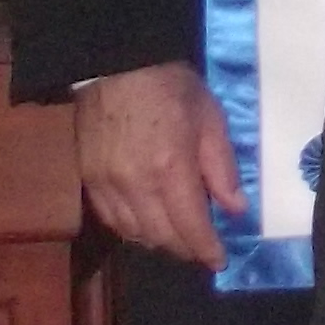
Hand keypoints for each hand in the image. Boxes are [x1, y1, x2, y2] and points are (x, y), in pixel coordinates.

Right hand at [74, 62, 243, 266]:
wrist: (116, 63)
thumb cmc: (171, 86)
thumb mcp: (210, 118)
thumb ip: (223, 168)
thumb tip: (236, 210)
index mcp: (170, 168)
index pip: (190, 227)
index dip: (207, 250)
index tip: (220, 261)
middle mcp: (135, 185)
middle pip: (161, 238)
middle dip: (185, 249)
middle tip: (202, 247)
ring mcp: (106, 185)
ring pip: (134, 234)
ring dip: (159, 242)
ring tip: (178, 236)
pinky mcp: (87, 180)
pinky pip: (111, 220)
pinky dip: (132, 230)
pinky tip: (147, 223)